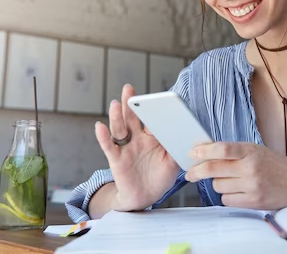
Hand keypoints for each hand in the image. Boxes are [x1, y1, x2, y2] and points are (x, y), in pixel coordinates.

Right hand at [95, 85, 179, 211]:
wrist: (146, 197)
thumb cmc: (160, 177)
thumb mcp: (173, 162)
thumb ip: (177, 148)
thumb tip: (187, 137)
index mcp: (153, 136)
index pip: (152, 119)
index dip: (152, 109)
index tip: (155, 97)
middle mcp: (138, 138)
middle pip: (132, 118)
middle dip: (130, 103)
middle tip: (128, 88)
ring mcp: (126, 147)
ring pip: (120, 129)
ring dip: (117, 116)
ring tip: (116, 104)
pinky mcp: (116, 159)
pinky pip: (109, 146)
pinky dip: (103, 136)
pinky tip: (99, 126)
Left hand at [185, 142, 286, 209]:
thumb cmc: (276, 165)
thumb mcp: (256, 150)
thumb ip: (235, 151)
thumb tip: (206, 151)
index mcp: (251, 151)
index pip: (222, 149)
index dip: (204, 151)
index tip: (192, 153)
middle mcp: (250, 168)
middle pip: (213, 169)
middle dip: (197, 171)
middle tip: (190, 173)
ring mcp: (251, 186)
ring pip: (218, 186)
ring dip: (219, 184)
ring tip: (232, 180)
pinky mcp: (253, 202)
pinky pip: (227, 200)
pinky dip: (228, 196)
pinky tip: (238, 191)